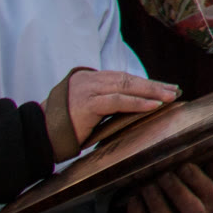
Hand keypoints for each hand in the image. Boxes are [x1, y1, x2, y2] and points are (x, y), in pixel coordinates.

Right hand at [44, 68, 177, 160]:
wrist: (38, 135)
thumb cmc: (64, 126)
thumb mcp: (88, 109)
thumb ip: (106, 102)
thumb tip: (137, 105)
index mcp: (89, 78)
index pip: (123, 77)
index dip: (145, 82)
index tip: (165, 88)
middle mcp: (88, 79)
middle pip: (128, 79)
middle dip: (153, 85)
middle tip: (174, 90)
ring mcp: (87, 89)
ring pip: (126, 86)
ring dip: (151, 92)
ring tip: (169, 97)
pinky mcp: (87, 103)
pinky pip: (117, 101)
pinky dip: (138, 102)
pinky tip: (153, 105)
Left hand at [124, 156, 212, 212]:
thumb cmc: (190, 192)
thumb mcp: (203, 181)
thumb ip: (212, 171)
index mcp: (210, 205)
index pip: (208, 193)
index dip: (195, 177)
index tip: (182, 165)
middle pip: (192, 212)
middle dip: (177, 191)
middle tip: (163, 175)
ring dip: (157, 203)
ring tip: (148, 185)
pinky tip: (135, 197)